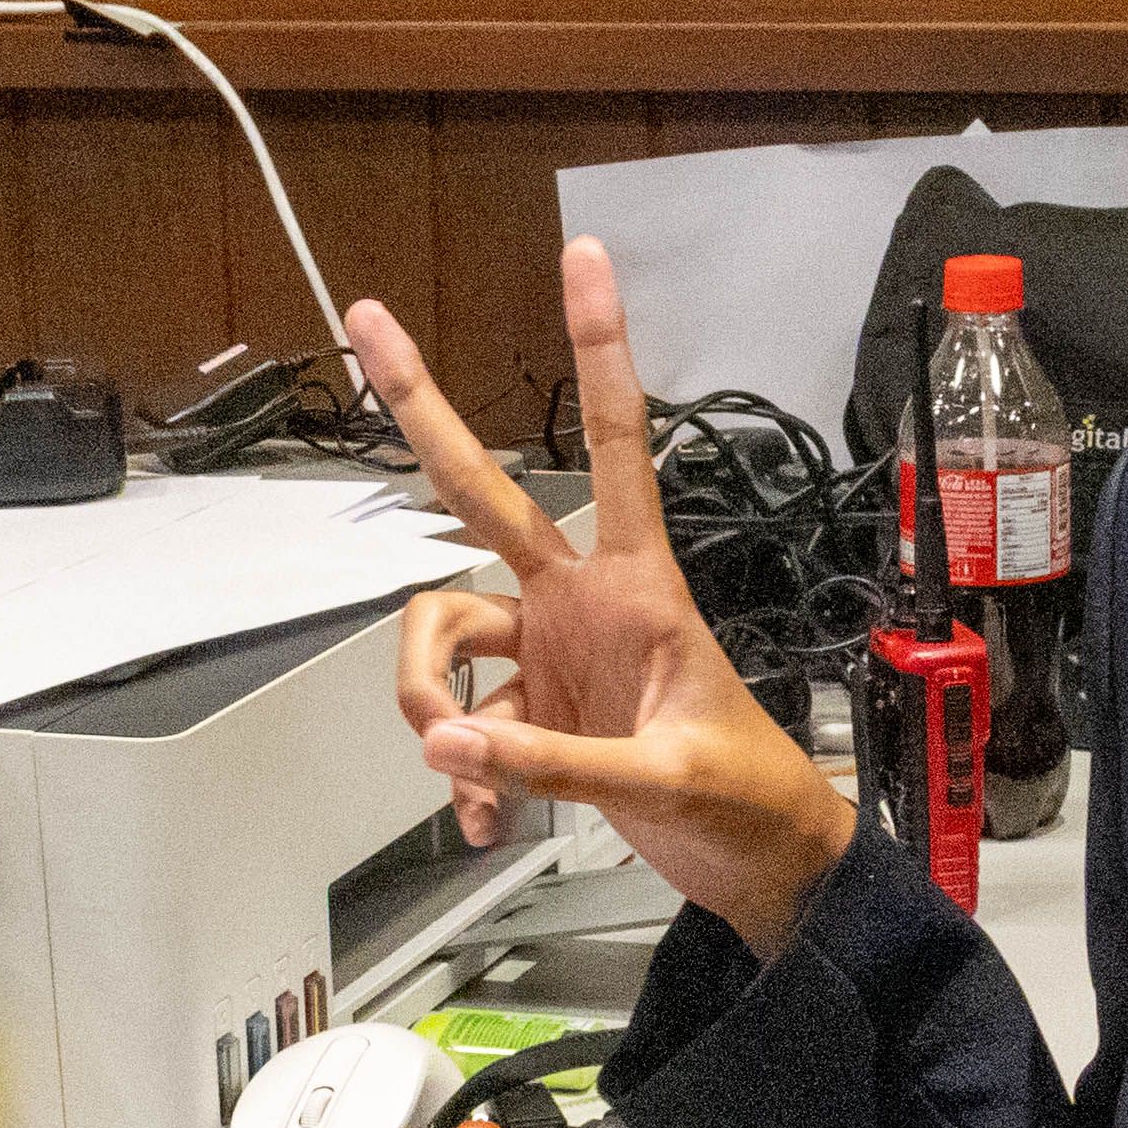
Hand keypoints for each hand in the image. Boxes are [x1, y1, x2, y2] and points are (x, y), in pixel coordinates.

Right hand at [352, 241, 861, 956]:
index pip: (614, 445)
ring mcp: (549, 654)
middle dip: (423, 409)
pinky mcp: (531, 710)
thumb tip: (452, 742)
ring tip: (468, 770)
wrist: (760, 866)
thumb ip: (554, 761)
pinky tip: (490, 814)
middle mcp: (580, 601)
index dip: (599, 352)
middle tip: (367, 324)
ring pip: (441, 629)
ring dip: (430, 698)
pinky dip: (464, 770)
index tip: (585, 261)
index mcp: (637, 586)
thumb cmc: (747, 797)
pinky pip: (460, 722)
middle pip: (480, 495)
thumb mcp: (662, 777)